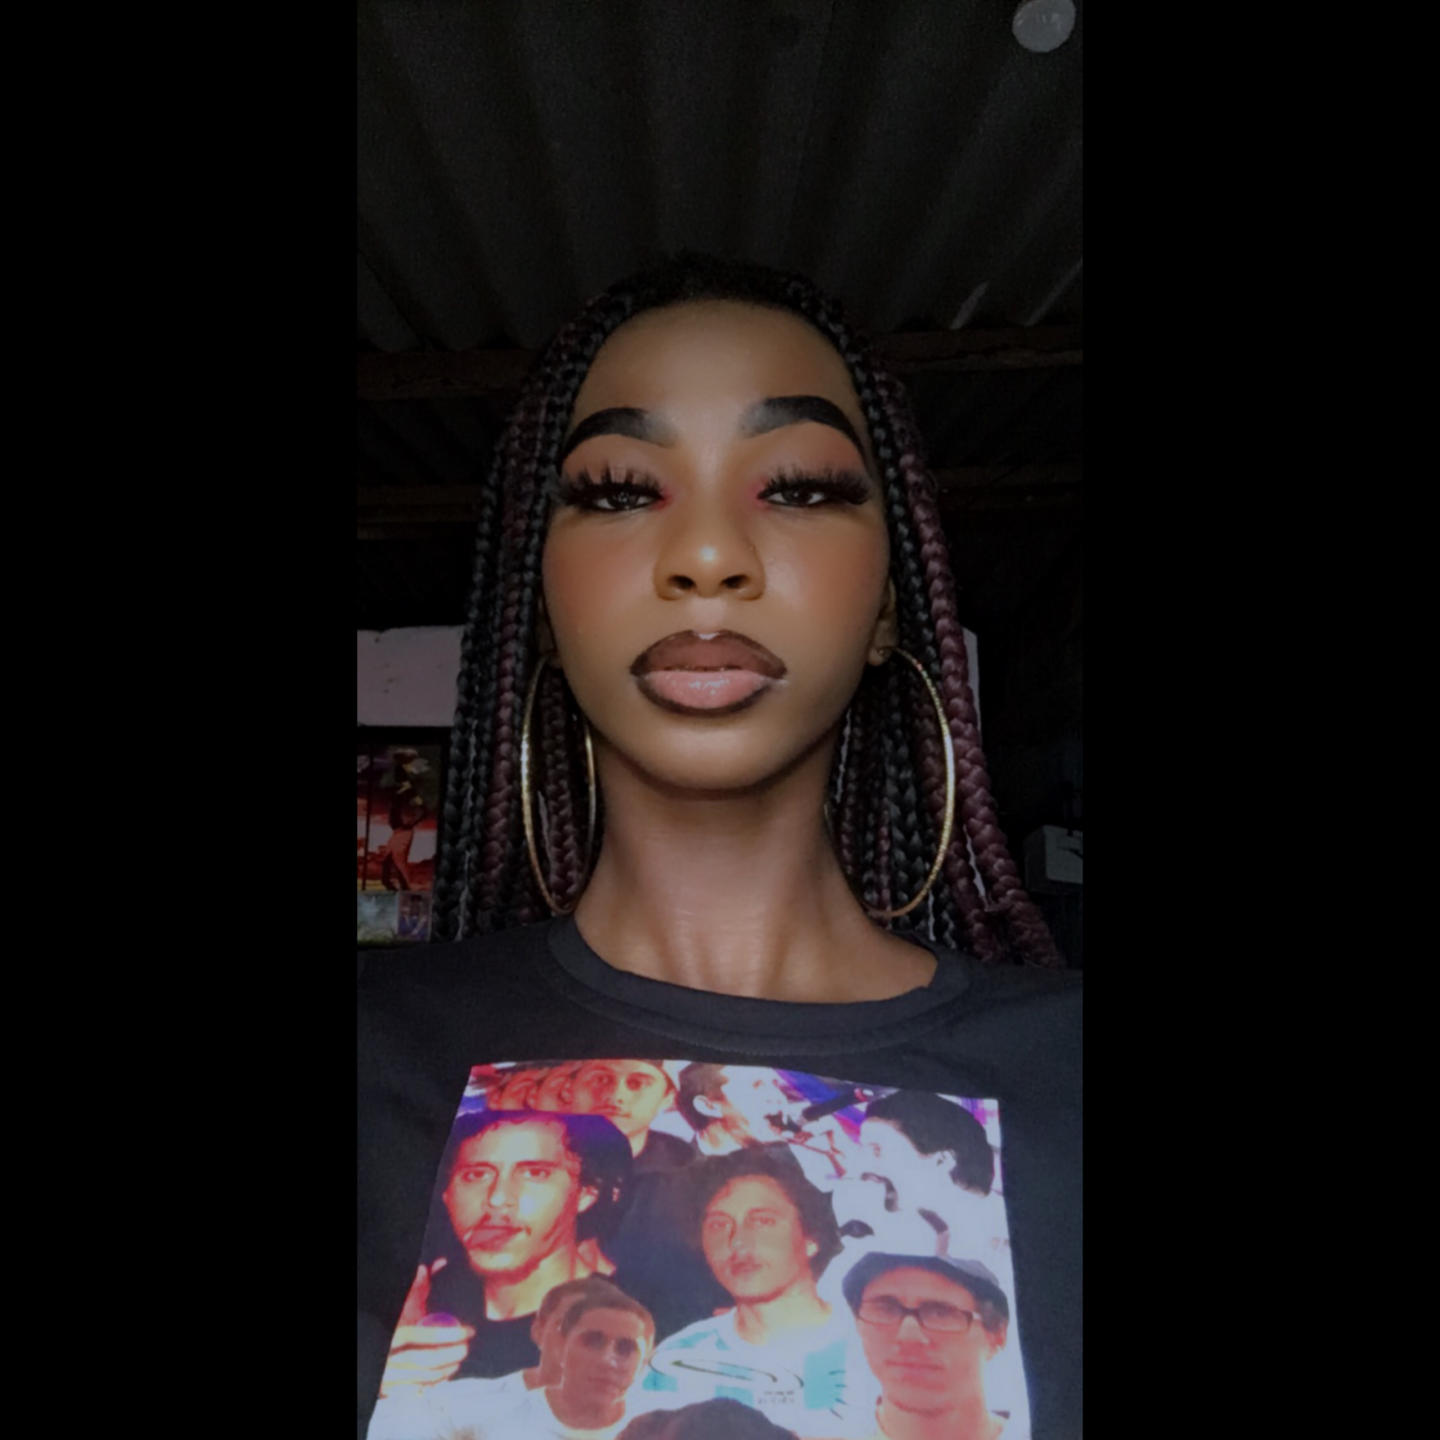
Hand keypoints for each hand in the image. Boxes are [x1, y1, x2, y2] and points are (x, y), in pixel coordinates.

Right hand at [378, 1259, 475, 1396]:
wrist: (364, 1348)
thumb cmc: (383, 1322)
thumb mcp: (398, 1306)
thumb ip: (417, 1287)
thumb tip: (438, 1264)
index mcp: (390, 1334)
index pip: (419, 1336)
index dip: (446, 1334)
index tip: (468, 1331)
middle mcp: (386, 1357)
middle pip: (422, 1359)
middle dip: (448, 1355)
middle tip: (466, 1348)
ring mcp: (386, 1376)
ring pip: (419, 1377)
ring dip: (443, 1370)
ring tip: (458, 1360)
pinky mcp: (386, 1389)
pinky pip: (413, 1389)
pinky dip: (431, 1383)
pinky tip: (444, 1375)